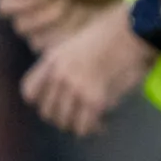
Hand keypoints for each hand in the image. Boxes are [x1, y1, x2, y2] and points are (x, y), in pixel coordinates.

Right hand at [0, 0, 126, 51]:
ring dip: (63, 25)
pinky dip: (72, 37)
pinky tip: (86, 25)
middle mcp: (33, 16)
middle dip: (49, 13)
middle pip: (22, 26)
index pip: (4, 6)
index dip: (21, 3)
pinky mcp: (64, 49)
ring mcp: (48, 35)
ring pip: (38, 41)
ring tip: (82, 10)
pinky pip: (55, 51)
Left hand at [20, 8, 156, 136]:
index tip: (53, 103)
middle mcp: (58, 76)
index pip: (29, 92)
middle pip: (46, 111)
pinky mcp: (94, 99)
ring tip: (87, 121)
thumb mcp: (73, 43)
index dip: (40, 101)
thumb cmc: (109, 35)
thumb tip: (60, 91)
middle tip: (74, 115)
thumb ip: (61, 65)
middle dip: (60, 116)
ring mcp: (75, 88)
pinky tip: (99, 125)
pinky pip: (83, 125)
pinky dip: (90, 128)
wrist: (132, 32)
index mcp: (51, 60)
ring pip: (62, 121)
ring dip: (74, 124)